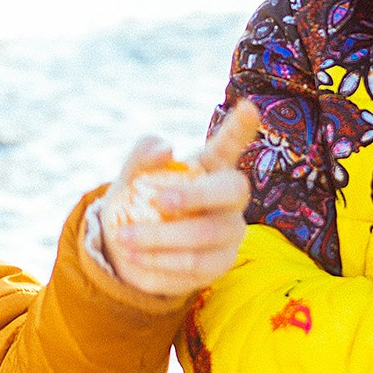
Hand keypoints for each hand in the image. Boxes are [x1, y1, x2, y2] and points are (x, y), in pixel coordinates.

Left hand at [100, 100, 261, 297]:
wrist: (129, 250)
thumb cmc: (137, 202)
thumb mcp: (131, 176)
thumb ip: (143, 156)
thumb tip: (167, 150)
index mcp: (211, 166)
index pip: (230, 144)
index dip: (241, 128)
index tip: (248, 107)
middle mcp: (229, 197)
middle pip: (234, 191)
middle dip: (198, 195)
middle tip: (159, 200)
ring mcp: (230, 231)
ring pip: (207, 235)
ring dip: (161, 237)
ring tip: (124, 238)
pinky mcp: (220, 263)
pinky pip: (195, 265)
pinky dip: (160, 262)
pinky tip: (134, 258)